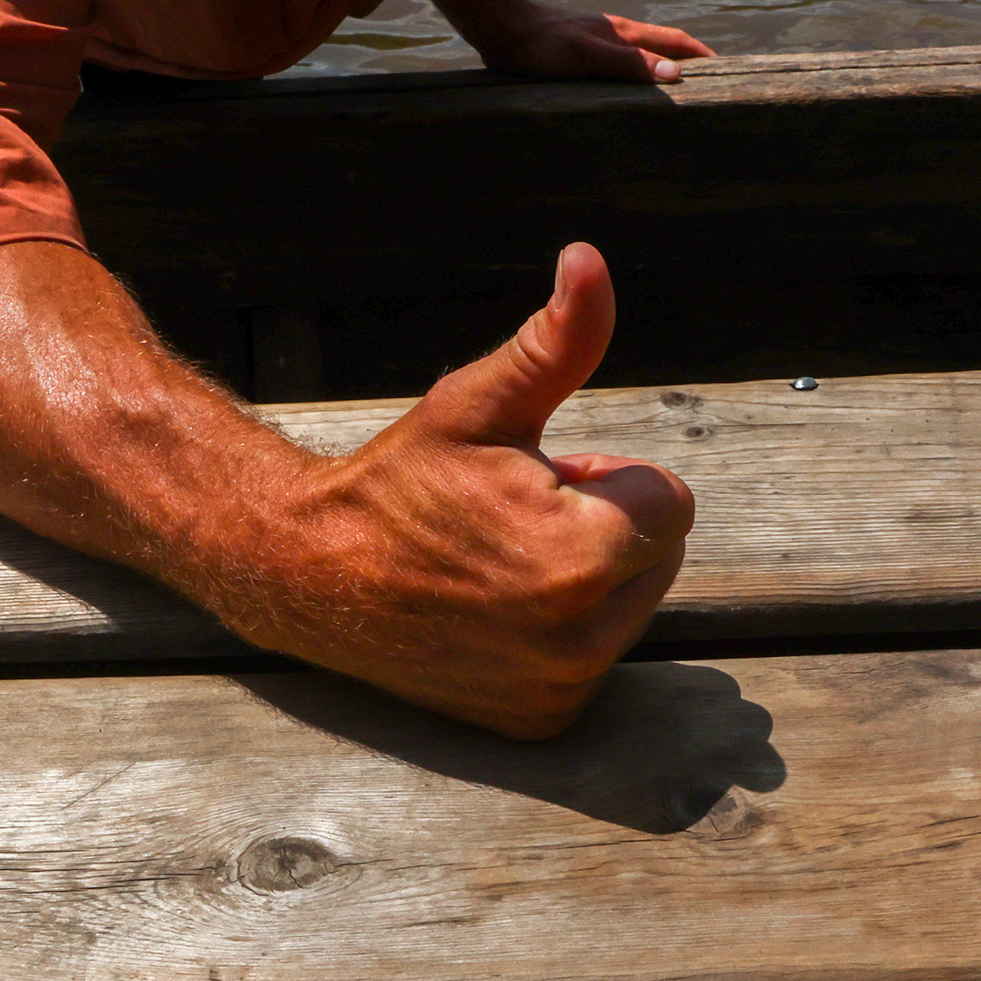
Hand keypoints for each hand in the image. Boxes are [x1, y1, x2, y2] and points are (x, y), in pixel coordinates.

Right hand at [243, 243, 693, 738]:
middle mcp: (584, 637)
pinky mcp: (542, 720)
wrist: (310, 575)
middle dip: (605, 526)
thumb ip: (557, 339)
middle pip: (658, 555)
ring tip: (501, 563)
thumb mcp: (478, 402)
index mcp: (584, 554)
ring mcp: (562, 688)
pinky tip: (495, 613)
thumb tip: (591, 259)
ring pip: (630, 607)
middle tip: (514, 518)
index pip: (669, 499)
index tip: (535, 480)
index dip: (605, 478)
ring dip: (587, 579)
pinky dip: (562, 633)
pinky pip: (595, 658)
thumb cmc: (399, 481)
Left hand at [464, 0, 714, 85]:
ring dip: (665, 64)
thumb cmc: (542, 46)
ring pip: (643, 50)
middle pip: (664, 44)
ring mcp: (601, 38)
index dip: (702, 55)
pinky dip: (640, 69)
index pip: (676, 40)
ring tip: (679, 86)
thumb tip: (675, 74)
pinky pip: (623, 58)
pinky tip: (631, 84)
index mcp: (625, 33)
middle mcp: (618, 32)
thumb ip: (629, 64)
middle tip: (709, 81)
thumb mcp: (587, 57)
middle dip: (690, 59)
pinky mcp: (582, 46)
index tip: (726, 70)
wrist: (503, 27)